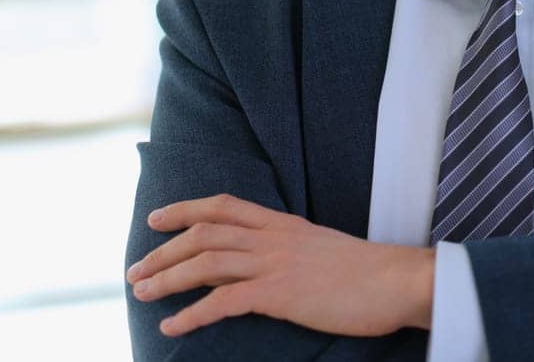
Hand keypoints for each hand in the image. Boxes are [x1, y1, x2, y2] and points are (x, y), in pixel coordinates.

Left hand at [125, 193, 435, 337]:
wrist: (397, 281)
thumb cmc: (365, 273)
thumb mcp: (320, 249)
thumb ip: (286, 250)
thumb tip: (256, 266)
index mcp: (282, 223)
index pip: (223, 206)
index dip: (185, 209)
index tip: (156, 219)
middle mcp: (272, 237)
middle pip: (204, 233)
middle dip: (164, 251)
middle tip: (136, 271)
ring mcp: (274, 263)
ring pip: (205, 262)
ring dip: (167, 279)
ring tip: (142, 294)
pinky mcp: (279, 294)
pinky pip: (223, 301)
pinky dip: (191, 314)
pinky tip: (172, 327)